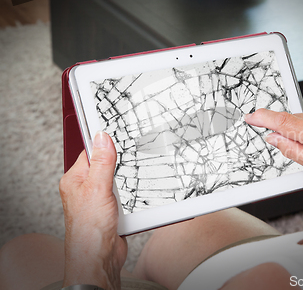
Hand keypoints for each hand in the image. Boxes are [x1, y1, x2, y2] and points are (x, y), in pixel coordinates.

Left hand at [59, 131, 126, 289]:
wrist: (100, 259)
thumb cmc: (89, 230)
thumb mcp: (97, 188)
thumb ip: (101, 162)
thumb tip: (102, 138)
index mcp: (75, 180)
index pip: (90, 152)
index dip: (104, 144)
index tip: (119, 136)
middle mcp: (86, 190)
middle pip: (108, 166)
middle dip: (121, 167)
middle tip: (129, 164)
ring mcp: (101, 201)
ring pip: (120, 182)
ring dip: (129, 185)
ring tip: (130, 188)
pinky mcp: (114, 212)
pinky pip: (128, 197)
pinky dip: (134, 198)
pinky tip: (134, 202)